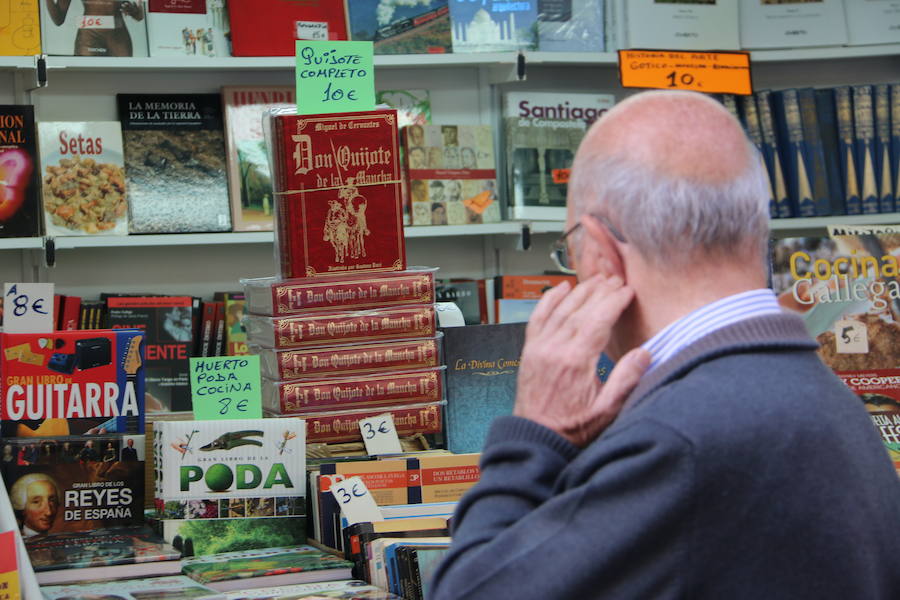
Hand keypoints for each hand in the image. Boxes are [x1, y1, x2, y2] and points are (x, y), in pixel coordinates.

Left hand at [514, 275, 649, 446]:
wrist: (536, 439)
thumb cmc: (572, 429)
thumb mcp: (607, 412)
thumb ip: (626, 381)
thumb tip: (644, 353)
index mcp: (576, 361)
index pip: (598, 320)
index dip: (614, 301)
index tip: (627, 291)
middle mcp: (554, 349)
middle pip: (580, 309)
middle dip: (600, 291)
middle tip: (616, 280)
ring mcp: (539, 348)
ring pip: (560, 310)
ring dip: (579, 292)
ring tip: (596, 280)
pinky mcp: (530, 351)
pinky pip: (538, 318)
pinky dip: (548, 300)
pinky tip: (561, 289)